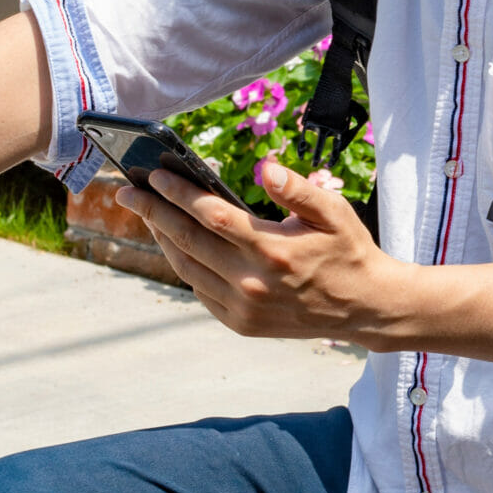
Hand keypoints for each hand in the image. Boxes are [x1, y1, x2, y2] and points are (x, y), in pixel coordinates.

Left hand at [116, 160, 407, 346]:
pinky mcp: (242, 324)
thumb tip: (265, 168)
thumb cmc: (348, 252)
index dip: (178, 192)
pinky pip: (200, 291)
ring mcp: (244, 308)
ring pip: (187, 267)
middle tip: (126, 190)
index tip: (153, 174)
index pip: (211, 215)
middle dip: (152, 211)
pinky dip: (184, 265)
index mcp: (273, 250)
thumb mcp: (334, 213)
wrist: (365, 309)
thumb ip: (297, 190)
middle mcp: (252, 282)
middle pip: (187, 240)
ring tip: (146, 213)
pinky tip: (175, 244)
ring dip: (161, 238)